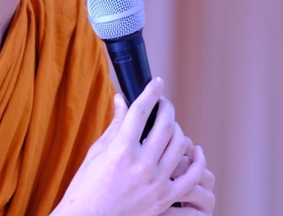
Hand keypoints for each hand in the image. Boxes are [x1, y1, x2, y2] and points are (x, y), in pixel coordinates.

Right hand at [54, 78, 208, 215]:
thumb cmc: (85, 189)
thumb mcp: (96, 154)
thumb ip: (115, 125)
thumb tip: (122, 99)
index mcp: (121, 151)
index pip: (141, 111)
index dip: (151, 92)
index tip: (156, 82)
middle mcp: (141, 165)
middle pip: (165, 125)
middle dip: (166, 107)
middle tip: (163, 102)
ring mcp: (156, 183)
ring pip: (180, 145)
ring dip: (178, 129)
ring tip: (171, 124)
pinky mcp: (164, 199)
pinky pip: (191, 176)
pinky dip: (197, 160)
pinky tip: (193, 149)